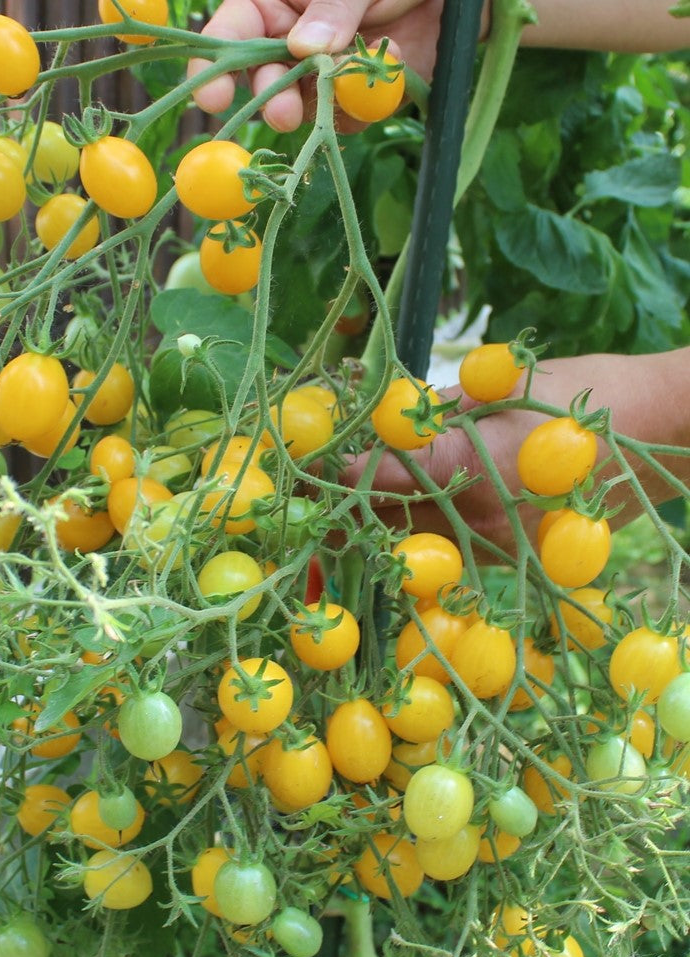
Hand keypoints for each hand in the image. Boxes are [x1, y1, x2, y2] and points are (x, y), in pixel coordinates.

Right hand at [188, 0, 447, 131]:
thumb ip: (334, 6)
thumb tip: (299, 47)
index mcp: (275, 2)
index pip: (232, 32)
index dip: (214, 65)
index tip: (214, 95)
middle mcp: (289, 43)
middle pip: (260, 81)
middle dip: (270, 99)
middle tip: (284, 112)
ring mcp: (318, 76)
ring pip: (299, 106)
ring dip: (310, 109)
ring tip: (329, 97)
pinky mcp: (352, 101)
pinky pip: (344, 118)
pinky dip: (356, 110)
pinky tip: (378, 78)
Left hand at [343, 349, 689, 558]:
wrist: (666, 436)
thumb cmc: (583, 398)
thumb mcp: (502, 385)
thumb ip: (437, 412)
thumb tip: (383, 421)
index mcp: (477, 467)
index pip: (387, 475)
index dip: (344, 470)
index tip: (312, 466)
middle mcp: (482, 518)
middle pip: (391, 521)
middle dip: (348, 508)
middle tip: (312, 497)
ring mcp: (500, 546)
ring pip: (416, 542)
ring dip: (375, 528)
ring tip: (335, 515)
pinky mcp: (514, 559)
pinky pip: (448, 551)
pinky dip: (416, 537)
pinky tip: (393, 523)